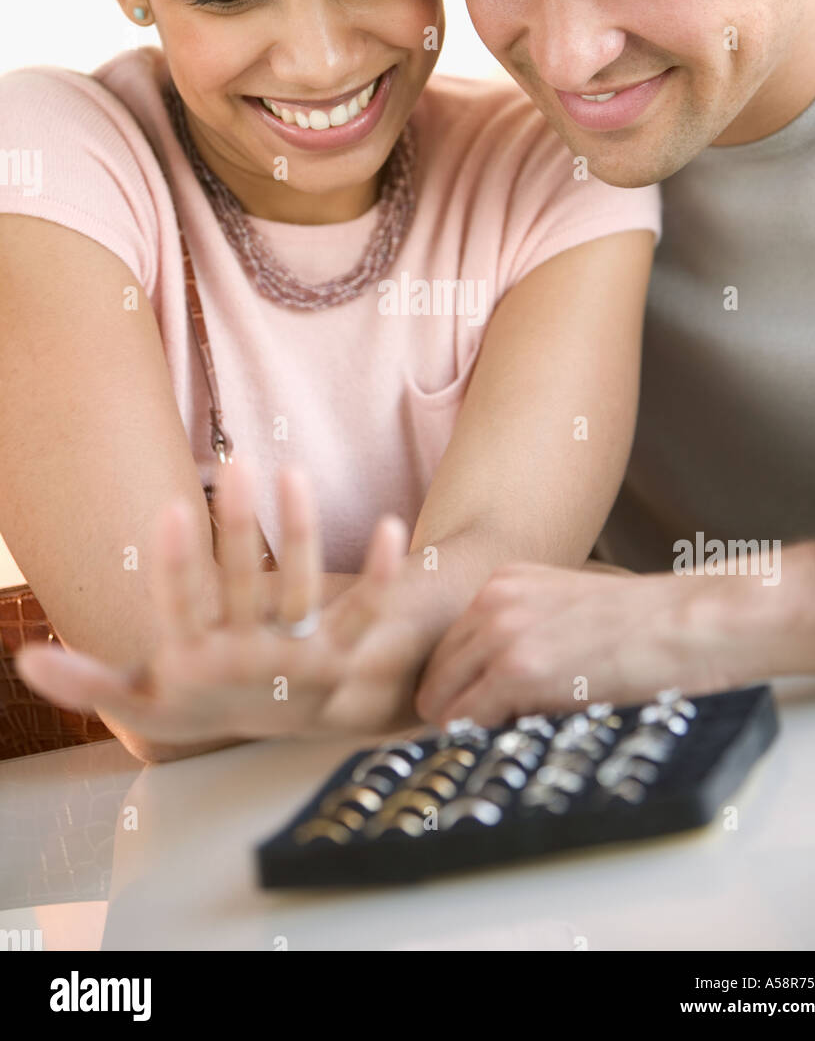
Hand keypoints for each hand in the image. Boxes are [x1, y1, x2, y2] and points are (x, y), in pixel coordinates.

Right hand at [15, 458, 415, 746]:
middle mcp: (247, 657)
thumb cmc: (194, 704)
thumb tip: (26, 661)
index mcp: (196, 660)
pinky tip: (394, 531)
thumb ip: (87, 682)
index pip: (180, 606)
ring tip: (294, 472)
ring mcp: (296, 654)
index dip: (174, 564)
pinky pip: (364, 613)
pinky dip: (379, 577)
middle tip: (235, 465)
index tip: (167, 510)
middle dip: (236, 527)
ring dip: (300, 532)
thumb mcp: (139, 700)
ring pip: (300, 591)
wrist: (269, 734)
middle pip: (242, 586)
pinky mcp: (337, 649)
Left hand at [415, 561, 740, 726]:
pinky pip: (466, 720)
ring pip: (441, 702)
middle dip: (456, 713)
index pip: (448, 650)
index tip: (485, 718)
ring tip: (510, 745)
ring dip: (468, 730)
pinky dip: (483, 742)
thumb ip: (525, 634)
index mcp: (504, 583)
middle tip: (494, 740)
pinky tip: (521, 743)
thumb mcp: (569, 611)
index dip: (461, 691)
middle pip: (435, 675)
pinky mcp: (519, 668)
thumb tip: (494, 691)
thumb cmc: (650, 629)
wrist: (697, 621)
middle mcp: (492, 599)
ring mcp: (501, 631)